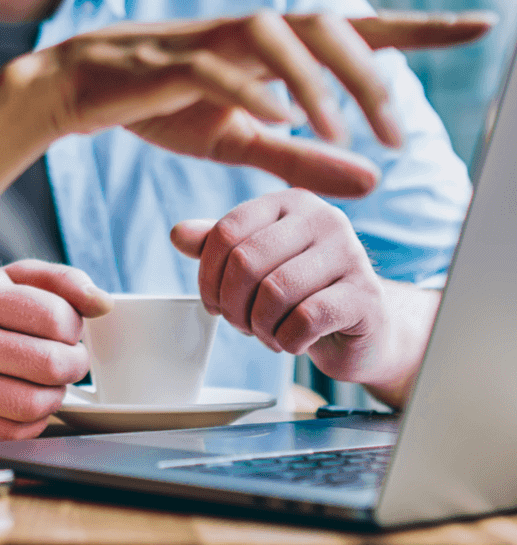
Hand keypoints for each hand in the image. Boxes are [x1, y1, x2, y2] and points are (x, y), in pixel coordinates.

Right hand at [0, 261, 110, 440]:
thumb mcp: (9, 280)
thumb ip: (60, 281)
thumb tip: (103, 303)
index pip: (54, 316)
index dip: (74, 327)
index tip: (66, 329)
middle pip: (49, 364)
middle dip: (74, 364)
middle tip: (68, 359)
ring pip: (35, 404)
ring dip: (56, 395)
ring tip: (47, 381)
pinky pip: (16, 433)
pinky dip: (34, 420)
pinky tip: (24, 401)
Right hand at [34, 10, 492, 197]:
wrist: (76, 90)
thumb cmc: (159, 107)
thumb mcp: (240, 141)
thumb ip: (303, 157)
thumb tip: (375, 181)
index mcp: (270, 48)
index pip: (354, 29)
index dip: (417, 27)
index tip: (481, 25)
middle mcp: (245, 33)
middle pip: (323, 23)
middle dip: (370, 72)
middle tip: (397, 132)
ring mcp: (204, 40)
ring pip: (273, 33)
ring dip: (315, 79)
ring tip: (339, 130)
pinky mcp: (164, 62)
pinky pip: (215, 66)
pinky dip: (250, 88)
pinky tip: (277, 117)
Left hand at [171, 190, 407, 393]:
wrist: (365, 330)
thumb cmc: (305, 293)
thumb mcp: (258, 264)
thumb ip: (219, 246)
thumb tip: (177, 233)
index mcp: (290, 202)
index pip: (227, 230)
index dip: (208, 274)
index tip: (211, 302)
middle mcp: (324, 219)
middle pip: (246, 261)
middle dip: (232, 304)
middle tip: (239, 324)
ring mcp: (351, 254)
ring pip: (274, 291)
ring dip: (259, 325)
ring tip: (266, 333)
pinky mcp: (366, 296)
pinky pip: (305, 319)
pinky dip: (286, 340)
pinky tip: (292, 342)